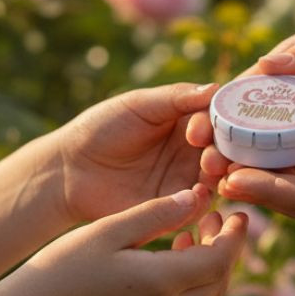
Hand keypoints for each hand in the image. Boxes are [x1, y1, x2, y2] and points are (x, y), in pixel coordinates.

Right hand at [0, 183, 247, 295]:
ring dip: (207, 266)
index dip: (235, 235)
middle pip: (219, 282)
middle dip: (226, 249)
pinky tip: (168, 256)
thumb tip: (196, 197)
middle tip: (217, 217)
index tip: (237, 211)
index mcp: (161, 284)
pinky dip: (188, 282)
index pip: (220, 260)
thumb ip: (156, 214)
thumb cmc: (61, 269)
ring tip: (190, 231)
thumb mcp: (108, 231)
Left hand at [50, 82, 217, 223]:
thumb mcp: (139, 105)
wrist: (69, 170)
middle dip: (226, 150)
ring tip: (210, 169)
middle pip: (225, 149)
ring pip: (217, 177)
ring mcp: (186, 179)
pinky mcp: (175, 208)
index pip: (218, 118)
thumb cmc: (100, 128)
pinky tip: (197, 194)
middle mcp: (193, 150)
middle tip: (212, 154)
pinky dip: (203, 200)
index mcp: (187, 119)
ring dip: (219, 173)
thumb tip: (217, 87)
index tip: (203, 128)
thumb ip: (177, 98)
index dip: (220, 121)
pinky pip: (198, 206)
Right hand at [187, 13, 294, 182]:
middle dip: (230, 154)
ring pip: (287, 169)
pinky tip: (280, 202)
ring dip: (259, 180)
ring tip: (232, 187)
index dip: (223, 114)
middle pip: (259, 140)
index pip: (251, 99)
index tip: (200, 129)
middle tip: (209, 167)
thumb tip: (265, 66)